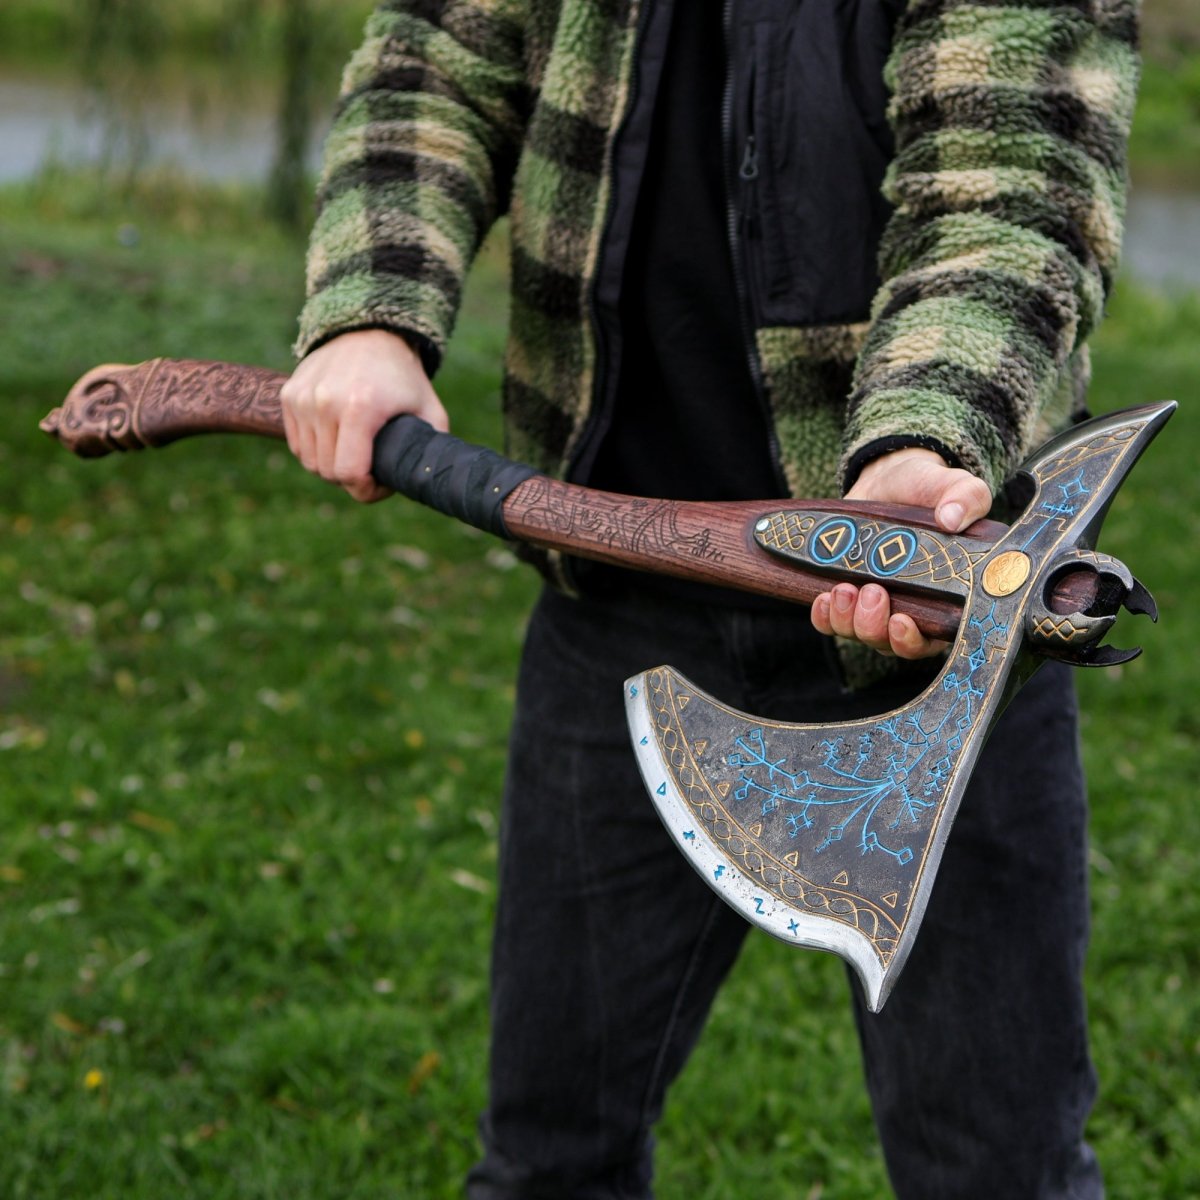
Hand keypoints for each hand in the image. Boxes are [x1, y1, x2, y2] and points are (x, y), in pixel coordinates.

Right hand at [280, 328, 448, 502]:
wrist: (369, 332)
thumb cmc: (404, 378)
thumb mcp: (431, 411)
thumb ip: (432, 448)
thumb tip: (431, 481)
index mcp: (360, 407)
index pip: (348, 473)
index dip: (366, 490)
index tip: (381, 484)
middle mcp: (325, 401)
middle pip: (328, 472)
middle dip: (351, 480)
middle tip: (371, 468)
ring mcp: (303, 398)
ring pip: (309, 462)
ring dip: (331, 466)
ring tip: (354, 452)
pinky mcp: (290, 395)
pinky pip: (298, 445)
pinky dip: (315, 450)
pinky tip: (337, 438)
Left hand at [811, 447, 991, 658]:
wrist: (890, 481)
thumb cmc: (930, 490)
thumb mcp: (955, 486)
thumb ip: (965, 498)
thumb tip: (952, 517)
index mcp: (945, 599)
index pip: (930, 640)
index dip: (913, 641)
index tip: (901, 621)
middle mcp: (909, 610)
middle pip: (887, 642)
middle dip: (873, 624)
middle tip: (871, 590)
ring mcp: (874, 607)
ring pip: (856, 634)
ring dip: (846, 618)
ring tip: (844, 587)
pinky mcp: (846, 597)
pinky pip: (830, 622)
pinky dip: (824, 615)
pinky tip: (823, 595)